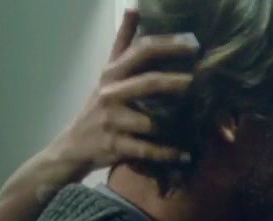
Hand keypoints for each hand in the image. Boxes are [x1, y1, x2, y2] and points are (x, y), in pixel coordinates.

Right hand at [43, 8, 196, 178]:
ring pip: (149, 120)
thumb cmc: (100, 104)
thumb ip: (123, 43)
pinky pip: (147, 149)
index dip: (168, 45)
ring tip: (200, 122)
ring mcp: (112, 120)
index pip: (141, 51)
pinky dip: (167, 152)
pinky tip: (185, 153)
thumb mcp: (108, 72)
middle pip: (148, 83)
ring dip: (175, 124)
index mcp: (113, 73)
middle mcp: (110, 93)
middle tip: (199, 81)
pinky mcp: (115, 145)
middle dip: (176, 82)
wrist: (73, 145)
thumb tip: (134, 8)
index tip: (194, 43)